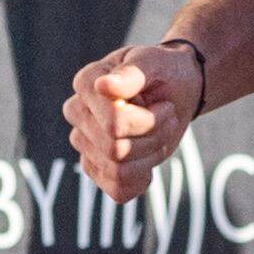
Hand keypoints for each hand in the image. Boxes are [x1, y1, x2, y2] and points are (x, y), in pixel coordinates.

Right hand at [64, 39, 202, 203]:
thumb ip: (132, 74)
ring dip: (152, 154)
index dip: (150, 120)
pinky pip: (117, 190)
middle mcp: (77, 115)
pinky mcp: (98, 166)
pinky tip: (150, 160)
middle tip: (168, 117)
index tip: (163, 103)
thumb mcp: (155, 62)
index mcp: (86, 85)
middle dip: (155, 136)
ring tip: (161, 133)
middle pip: (116, 150)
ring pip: (118, 170)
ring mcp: (84, 142)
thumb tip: (104, 87)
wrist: (175, 88)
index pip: (114, 124)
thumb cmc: (164, 71)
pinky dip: (142, 179)